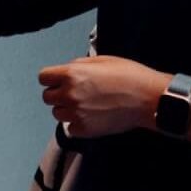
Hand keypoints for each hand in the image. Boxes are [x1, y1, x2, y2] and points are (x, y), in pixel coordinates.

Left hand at [38, 56, 170, 138]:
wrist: (147, 99)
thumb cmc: (129, 76)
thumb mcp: (102, 60)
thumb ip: (79, 65)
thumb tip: (68, 70)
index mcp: (72, 74)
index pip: (43, 77)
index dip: (52, 78)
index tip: (59, 80)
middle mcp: (70, 94)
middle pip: (47, 97)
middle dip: (58, 94)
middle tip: (75, 93)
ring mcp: (76, 114)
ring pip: (57, 113)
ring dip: (67, 109)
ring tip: (86, 105)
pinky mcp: (84, 130)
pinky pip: (69, 128)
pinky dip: (77, 123)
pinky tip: (91, 116)